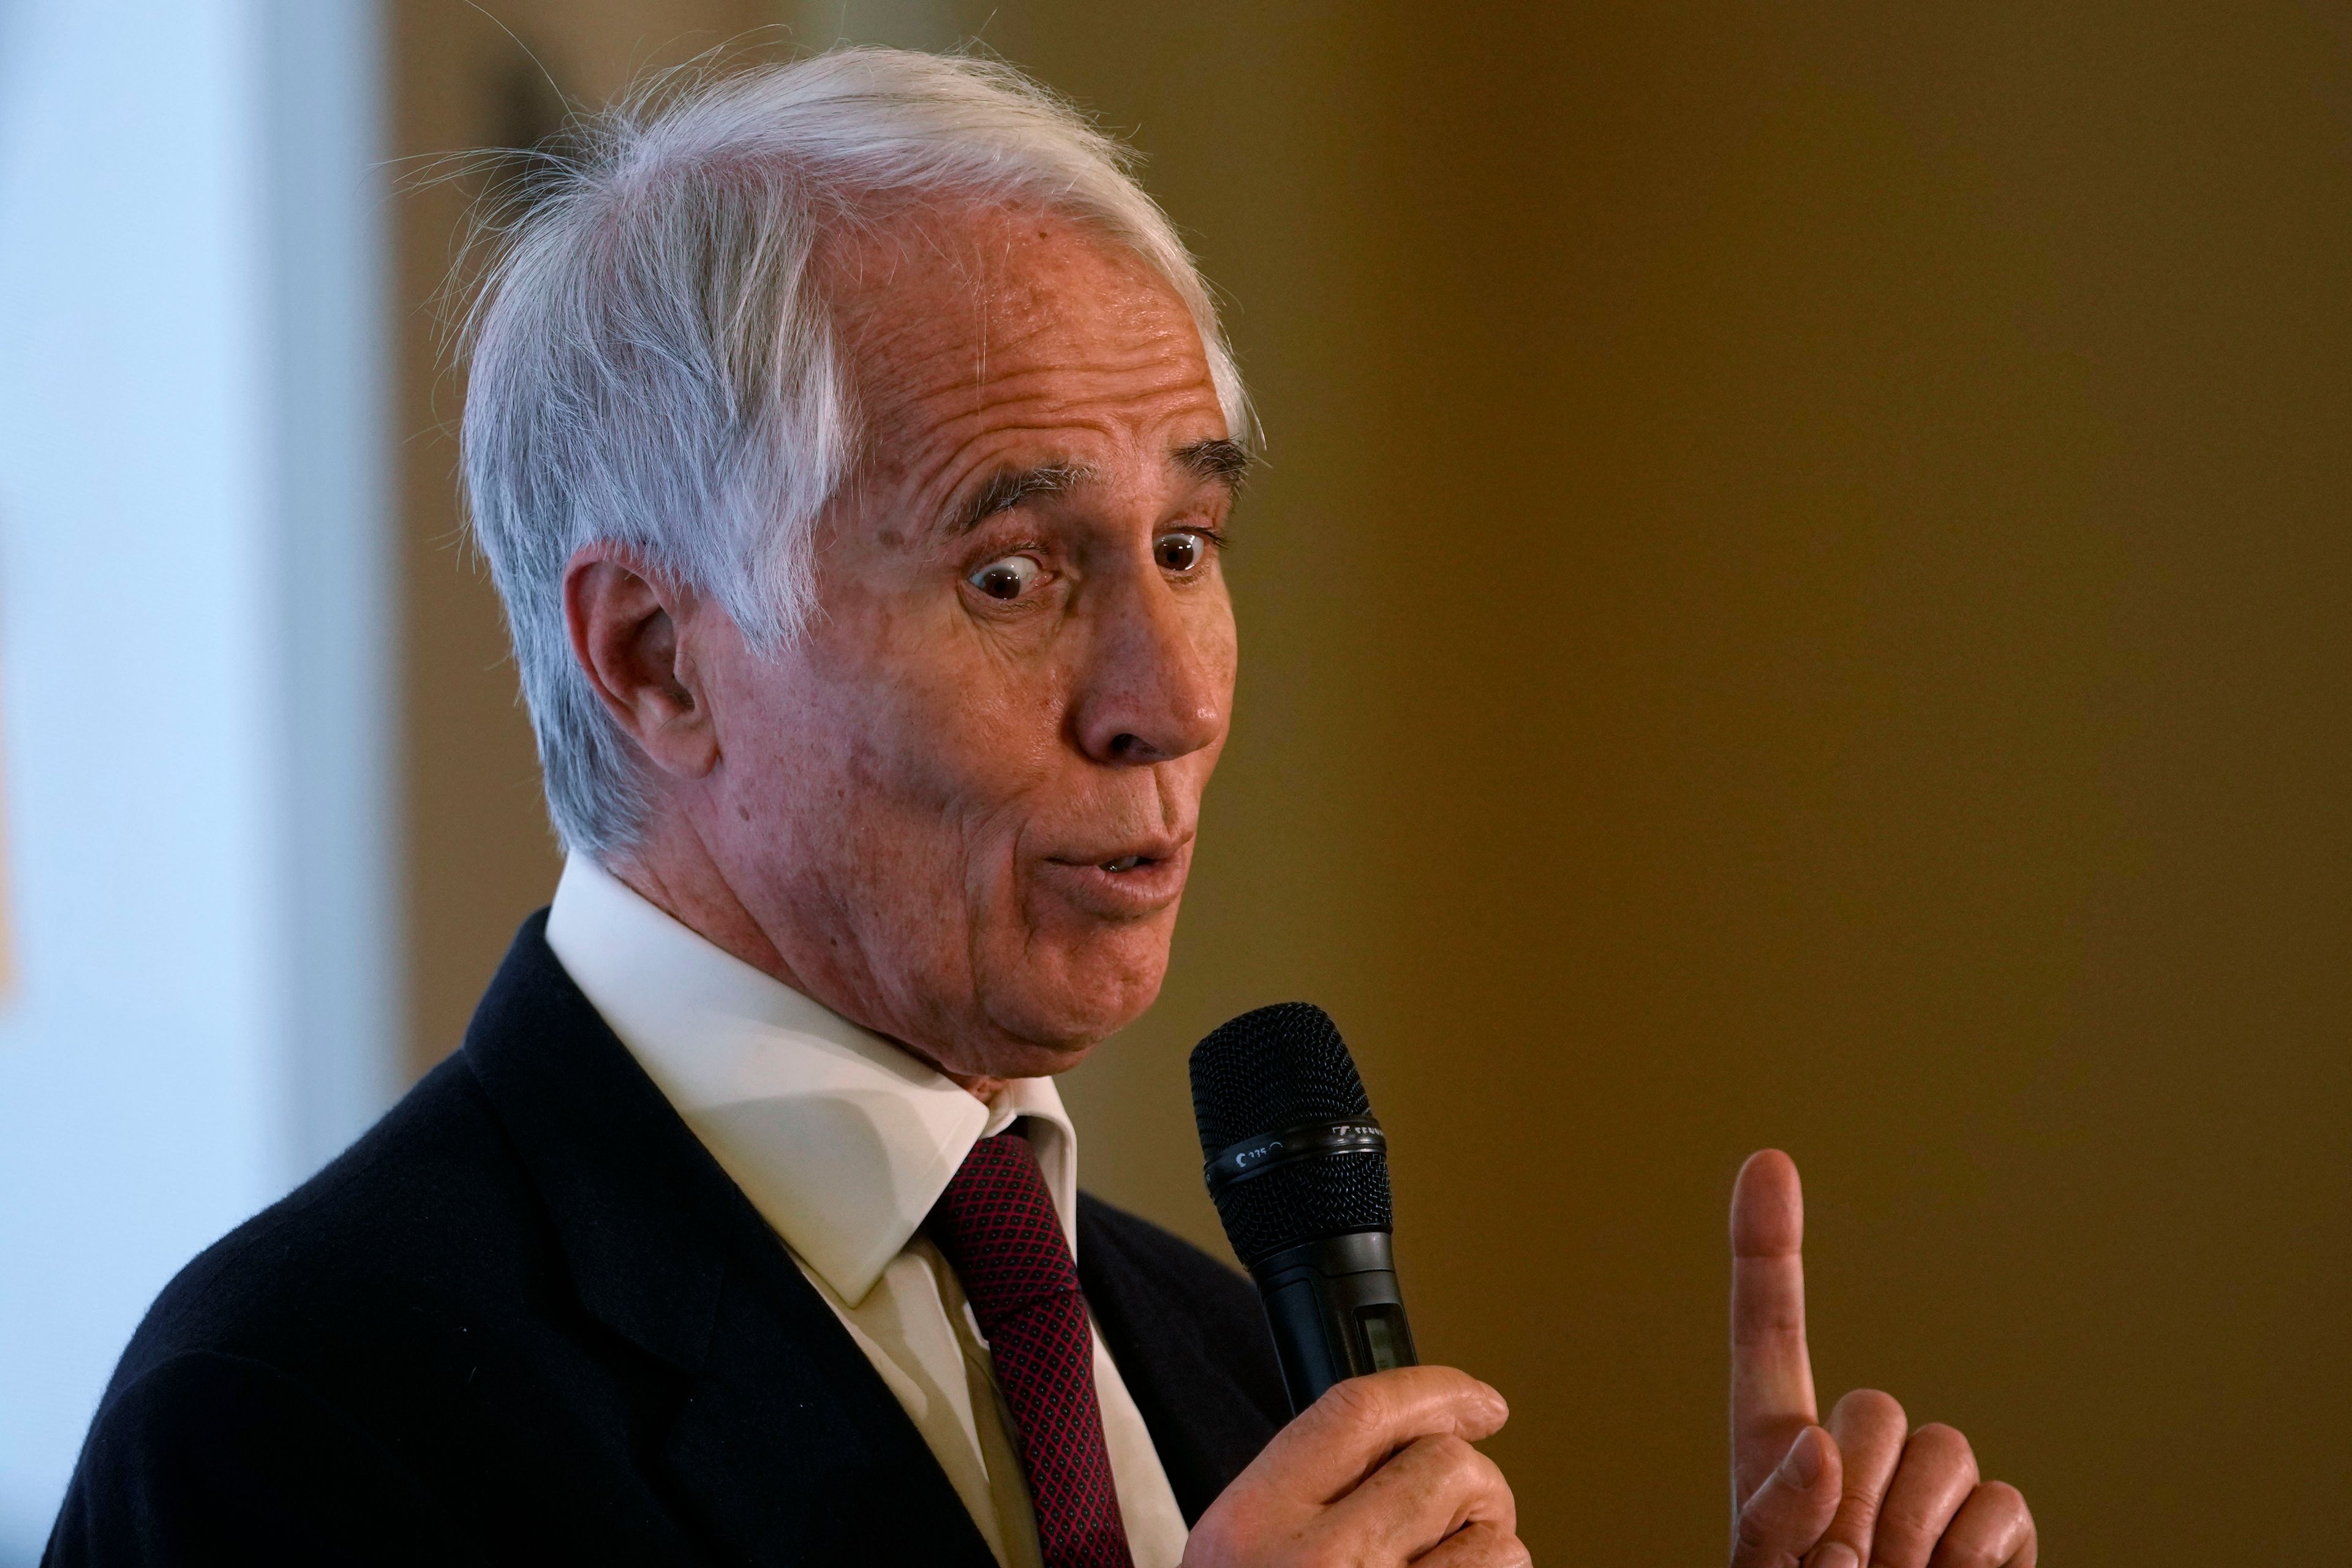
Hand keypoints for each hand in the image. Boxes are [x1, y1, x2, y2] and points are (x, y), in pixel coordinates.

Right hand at [1184, 1366, 1527, 1566]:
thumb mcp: (1237, 1554)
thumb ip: (1299, 1493)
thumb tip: (1400, 1438)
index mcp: (1251, 1523)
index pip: (1359, 1410)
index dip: (1434, 1387)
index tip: (1476, 1398)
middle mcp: (1315, 1563)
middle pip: (1442, 1464)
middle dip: (1470, 1483)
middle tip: (1459, 1514)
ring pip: (1492, 1532)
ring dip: (1489, 1542)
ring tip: (1454, 1563)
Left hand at [1729, 1150, 2035, 1567]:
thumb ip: (1775, 1522)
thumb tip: (1825, 1450)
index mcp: (1775, 1464)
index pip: (1768, 1339)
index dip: (1767, 1248)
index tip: (1768, 1159)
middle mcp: (1856, 1468)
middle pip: (1874, 1407)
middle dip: (1861, 1491)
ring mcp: (1928, 1502)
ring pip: (1945, 1449)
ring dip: (1918, 1531)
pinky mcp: (1993, 1541)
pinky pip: (2003, 1506)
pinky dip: (1979, 1557)